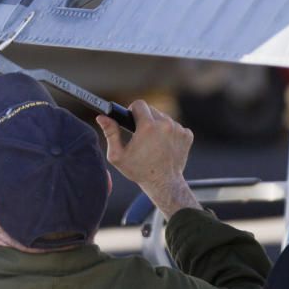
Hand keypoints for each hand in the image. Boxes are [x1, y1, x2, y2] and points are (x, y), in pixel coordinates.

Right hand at [96, 100, 199, 218]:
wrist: (164, 184)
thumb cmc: (139, 170)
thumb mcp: (118, 155)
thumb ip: (110, 133)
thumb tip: (102, 117)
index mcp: (147, 126)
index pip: (139, 104)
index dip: (132, 111)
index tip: (132, 120)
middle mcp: (165, 125)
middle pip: (151, 109)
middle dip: (145, 119)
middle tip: (141, 134)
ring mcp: (178, 130)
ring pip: (164, 118)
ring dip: (158, 126)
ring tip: (154, 142)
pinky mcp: (187, 135)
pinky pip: (175, 126)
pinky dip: (170, 133)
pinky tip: (165, 146)